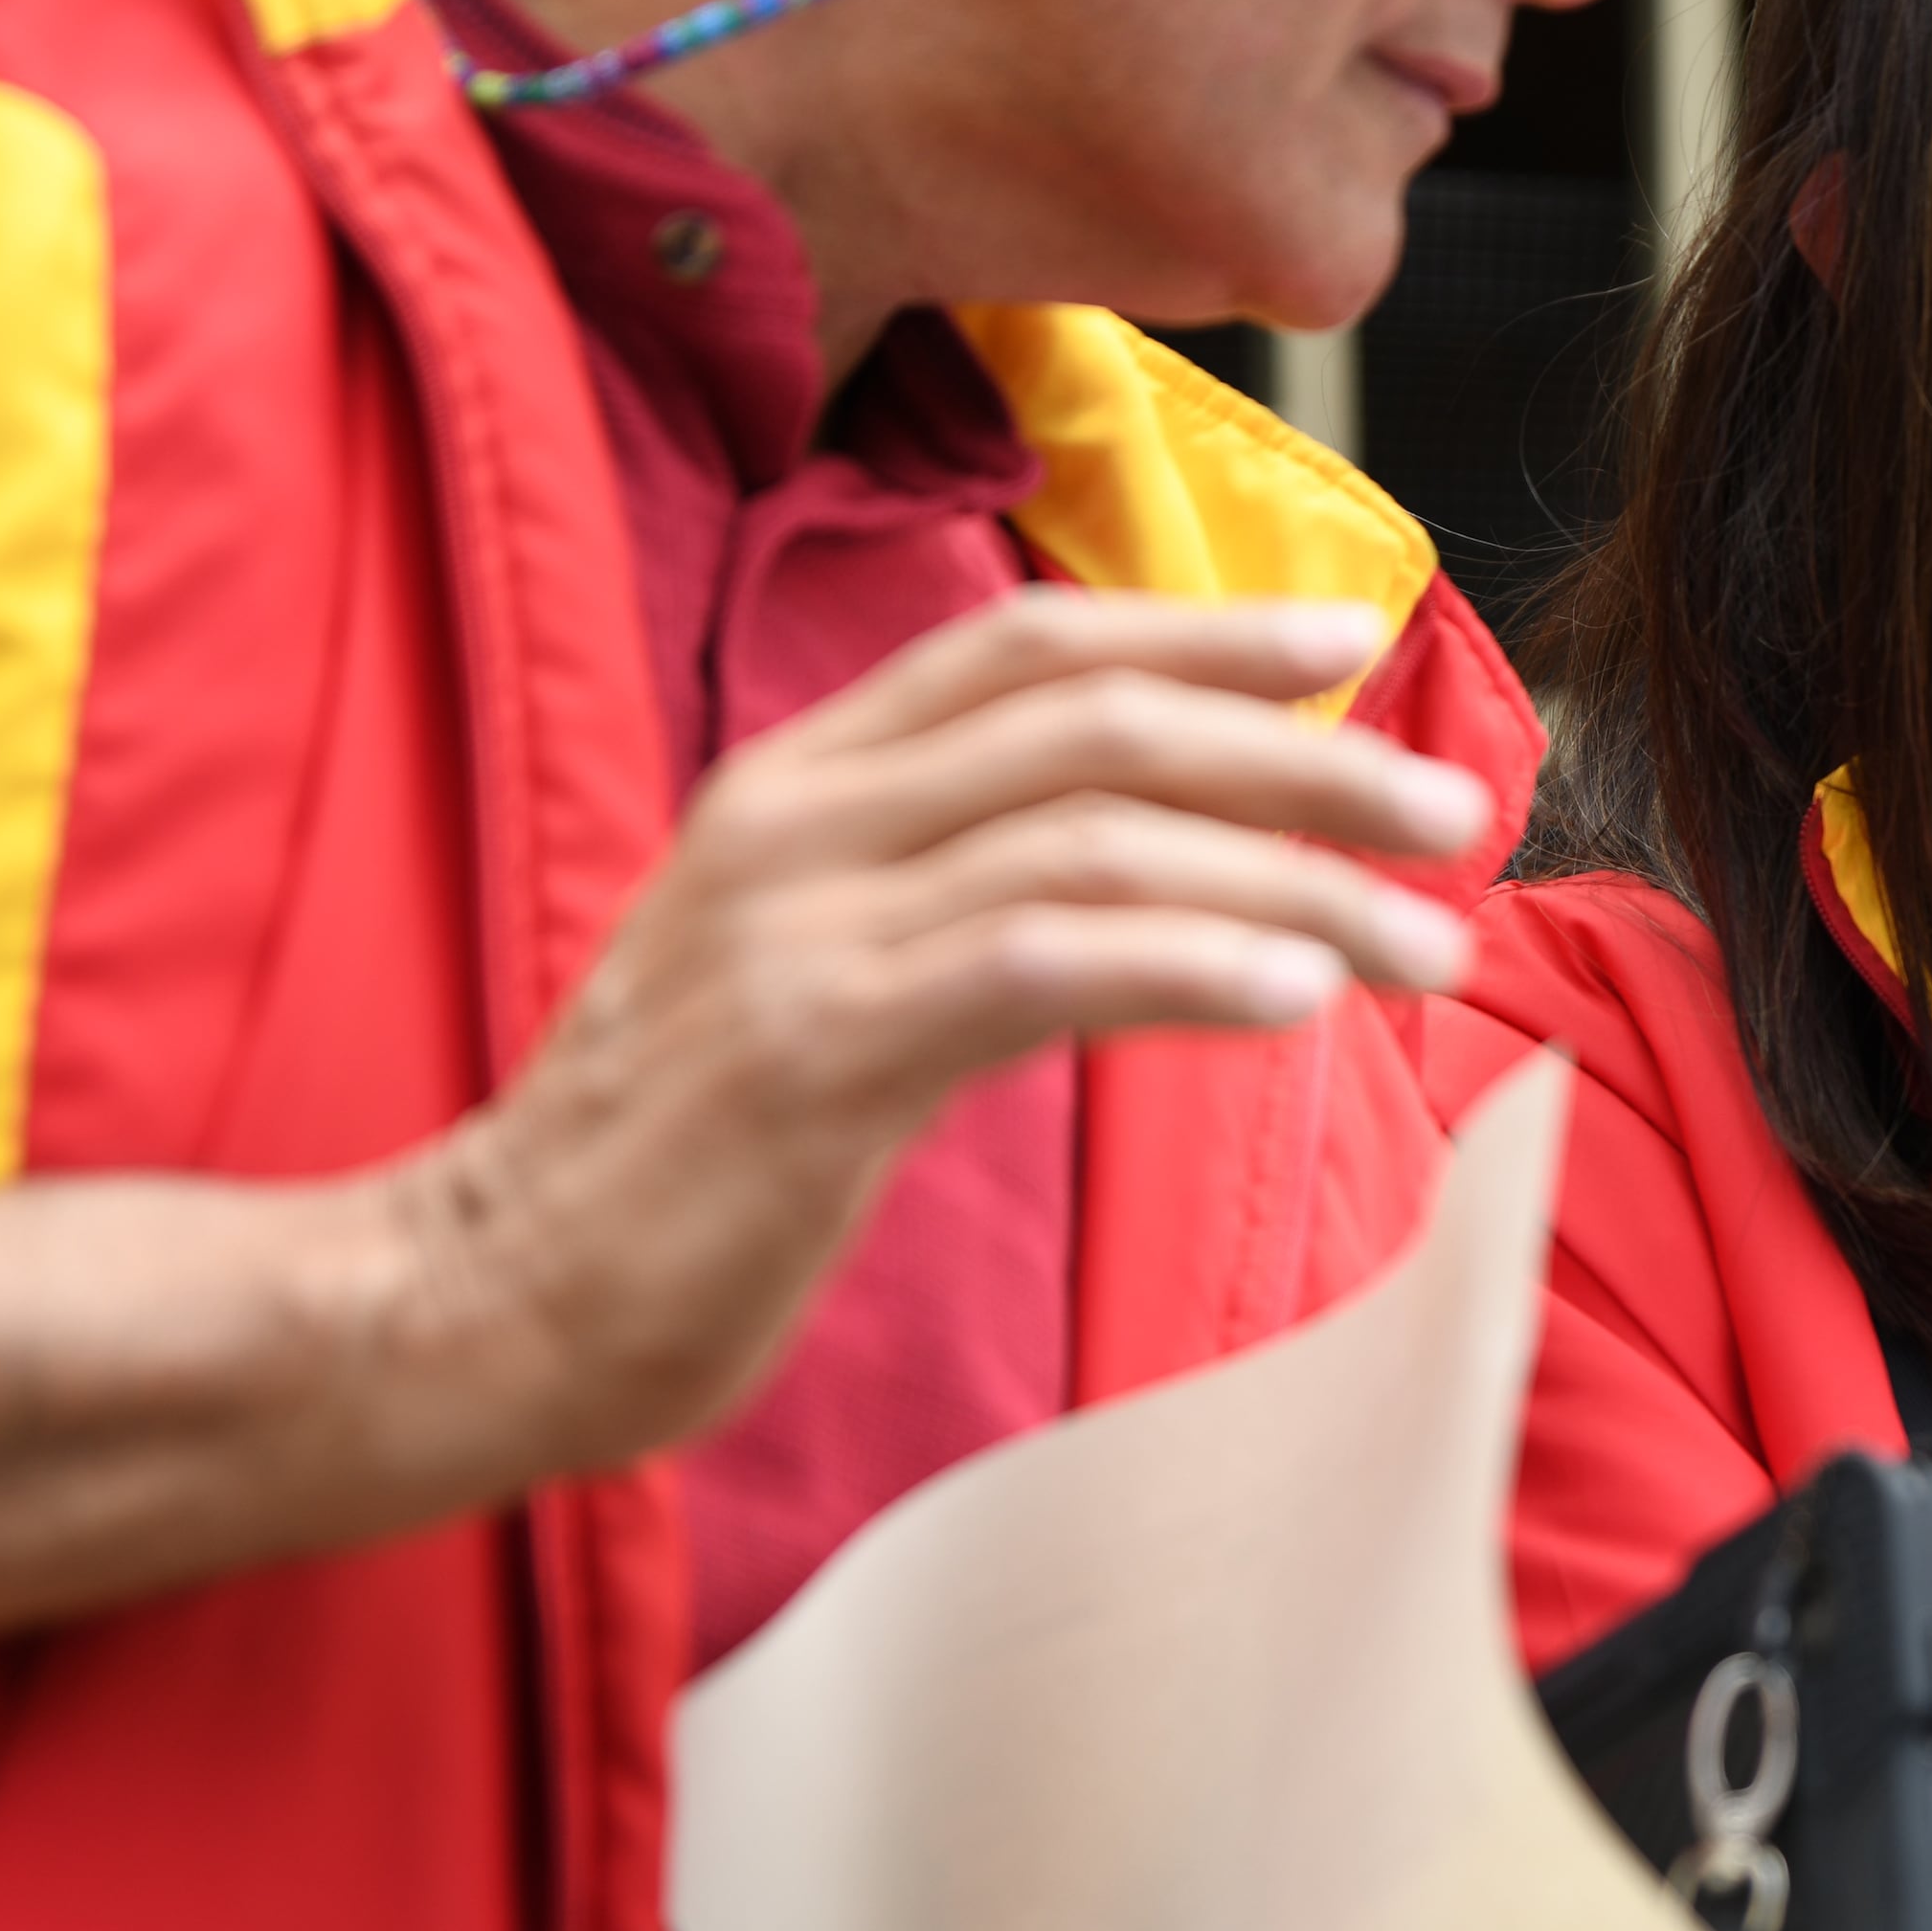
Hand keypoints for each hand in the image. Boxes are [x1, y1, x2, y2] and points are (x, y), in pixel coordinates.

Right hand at [374, 585, 1490, 1486]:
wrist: (474, 1299)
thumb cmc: (667, 1165)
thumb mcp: (806, 981)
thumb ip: (941, 902)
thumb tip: (1139, 880)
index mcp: (795, 784)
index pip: (1026, 649)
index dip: (1202, 631)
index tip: (1358, 647)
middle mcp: (794, 822)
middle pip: (1093, 720)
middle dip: (1303, 758)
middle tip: (1457, 816)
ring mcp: (795, 928)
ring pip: (1094, 839)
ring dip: (1293, 886)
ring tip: (1431, 948)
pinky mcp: (810, 1052)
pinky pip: (1036, 969)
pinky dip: (1188, 967)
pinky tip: (1300, 997)